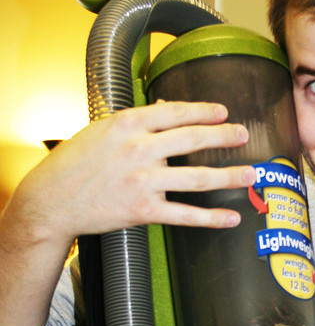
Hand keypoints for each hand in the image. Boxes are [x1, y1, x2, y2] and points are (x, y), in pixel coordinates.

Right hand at [15, 101, 255, 247]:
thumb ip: (137, 120)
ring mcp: (143, 182)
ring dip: (229, 175)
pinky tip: (231, 218)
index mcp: (127, 125)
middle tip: (244, 135)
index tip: (223, 112)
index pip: (175, 112)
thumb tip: (166, 107)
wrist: (51, 201)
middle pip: (193, 140)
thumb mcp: (102, 130)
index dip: (203, 111)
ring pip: (197, 178)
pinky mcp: (144, 211)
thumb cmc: (75, 163)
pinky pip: (185, 214)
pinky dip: (211, 218)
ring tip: (251, 173)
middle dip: (224, 137)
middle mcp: (138, 150)